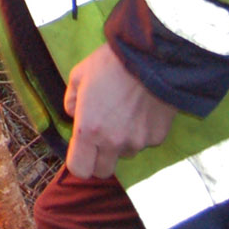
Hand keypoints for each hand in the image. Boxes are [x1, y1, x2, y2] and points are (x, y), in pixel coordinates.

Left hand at [63, 43, 177, 178]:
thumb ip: (71, 101)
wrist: (151, 58)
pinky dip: (141, 133)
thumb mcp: (79, 75)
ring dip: (121, 144)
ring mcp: (137, 142)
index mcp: (88, 130)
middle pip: (103, 171)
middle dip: (99, 159)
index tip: (81, 151)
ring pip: (125, 155)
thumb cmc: (110, 64)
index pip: (79, 169)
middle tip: (101, 137)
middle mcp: (112, 142)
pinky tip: (142, 111)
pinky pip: (145, 143)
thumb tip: (74, 114)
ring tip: (125, 115)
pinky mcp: (157, 138)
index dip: (78, 162)